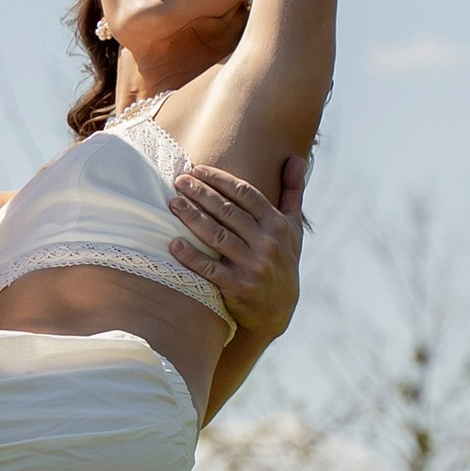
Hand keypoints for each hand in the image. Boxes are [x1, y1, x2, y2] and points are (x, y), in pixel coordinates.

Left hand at [167, 154, 305, 340]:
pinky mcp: (238, 288)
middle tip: (179, 180)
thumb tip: (297, 158)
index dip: (221, 179)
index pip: (247, 194)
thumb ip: (293, 192)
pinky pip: (210, 269)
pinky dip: (192, 256)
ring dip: (193, 217)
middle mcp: (268, 244)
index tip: (198, 169)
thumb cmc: (281, 260)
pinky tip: (173, 243)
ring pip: (218, 236)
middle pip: (229, 212)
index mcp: (278, 225)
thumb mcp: (293, 228)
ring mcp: (253, 266)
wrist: (277, 311)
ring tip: (173, 203)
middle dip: (202, 193)